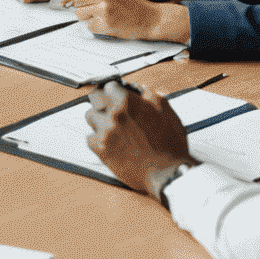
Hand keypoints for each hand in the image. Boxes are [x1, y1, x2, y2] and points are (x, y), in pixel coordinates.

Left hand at [60, 0, 189, 42]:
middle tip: (95, 10)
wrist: (150, 18)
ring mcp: (104, 9)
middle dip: (82, 7)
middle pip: (76, 1)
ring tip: (103, 17)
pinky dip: (96, 27)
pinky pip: (89, 26)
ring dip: (87, 17)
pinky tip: (108, 24)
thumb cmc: (132, 4)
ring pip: (80, 14)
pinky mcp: (106, 23)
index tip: (60, 0)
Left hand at [85, 80, 191, 196]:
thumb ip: (149, 95)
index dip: (114, 90)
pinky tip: (109, 142)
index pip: (109, 86)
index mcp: (128, 102)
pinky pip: (90, 139)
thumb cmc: (169, 144)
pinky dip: (97, 140)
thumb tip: (140, 89)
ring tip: (111, 127)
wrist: (167, 172)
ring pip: (90, 118)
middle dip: (102, 101)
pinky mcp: (102, 150)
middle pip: (94, 99)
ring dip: (99, 120)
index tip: (115, 94)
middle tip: (109, 107)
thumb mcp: (166, 110)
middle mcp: (113, 115)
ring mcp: (106, 133)